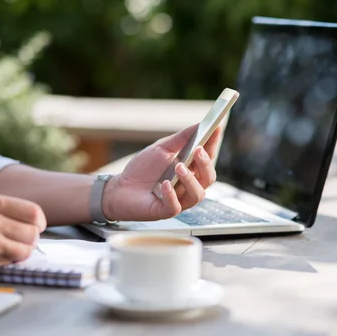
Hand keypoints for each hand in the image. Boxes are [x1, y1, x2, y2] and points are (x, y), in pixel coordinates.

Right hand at [0, 193, 45, 279]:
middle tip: (26, 239)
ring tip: (15, 248)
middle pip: (33, 233)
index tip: (38, 225)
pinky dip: (8, 259)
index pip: (33, 212)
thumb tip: (32, 222)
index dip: (39, 221)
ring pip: (25, 250)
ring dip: (24, 250)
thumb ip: (3, 209)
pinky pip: (9, 262)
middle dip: (33, 237)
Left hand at [103, 125, 221, 220]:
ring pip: (197, 194)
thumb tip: (200, 124)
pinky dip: (171, 195)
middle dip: (205, 163)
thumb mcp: (162, 149)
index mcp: (191, 169)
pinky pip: (175, 206)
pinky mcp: (166, 211)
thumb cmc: (143, 169)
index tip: (216, 127)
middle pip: (208, 177)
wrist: (120, 188)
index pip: (208, 156)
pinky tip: (165, 185)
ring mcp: (179, 200)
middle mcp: (189, 185)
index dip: (213, 143)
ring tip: (179, 167)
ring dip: (190, 180)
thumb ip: (181, 138)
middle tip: (198, 150)